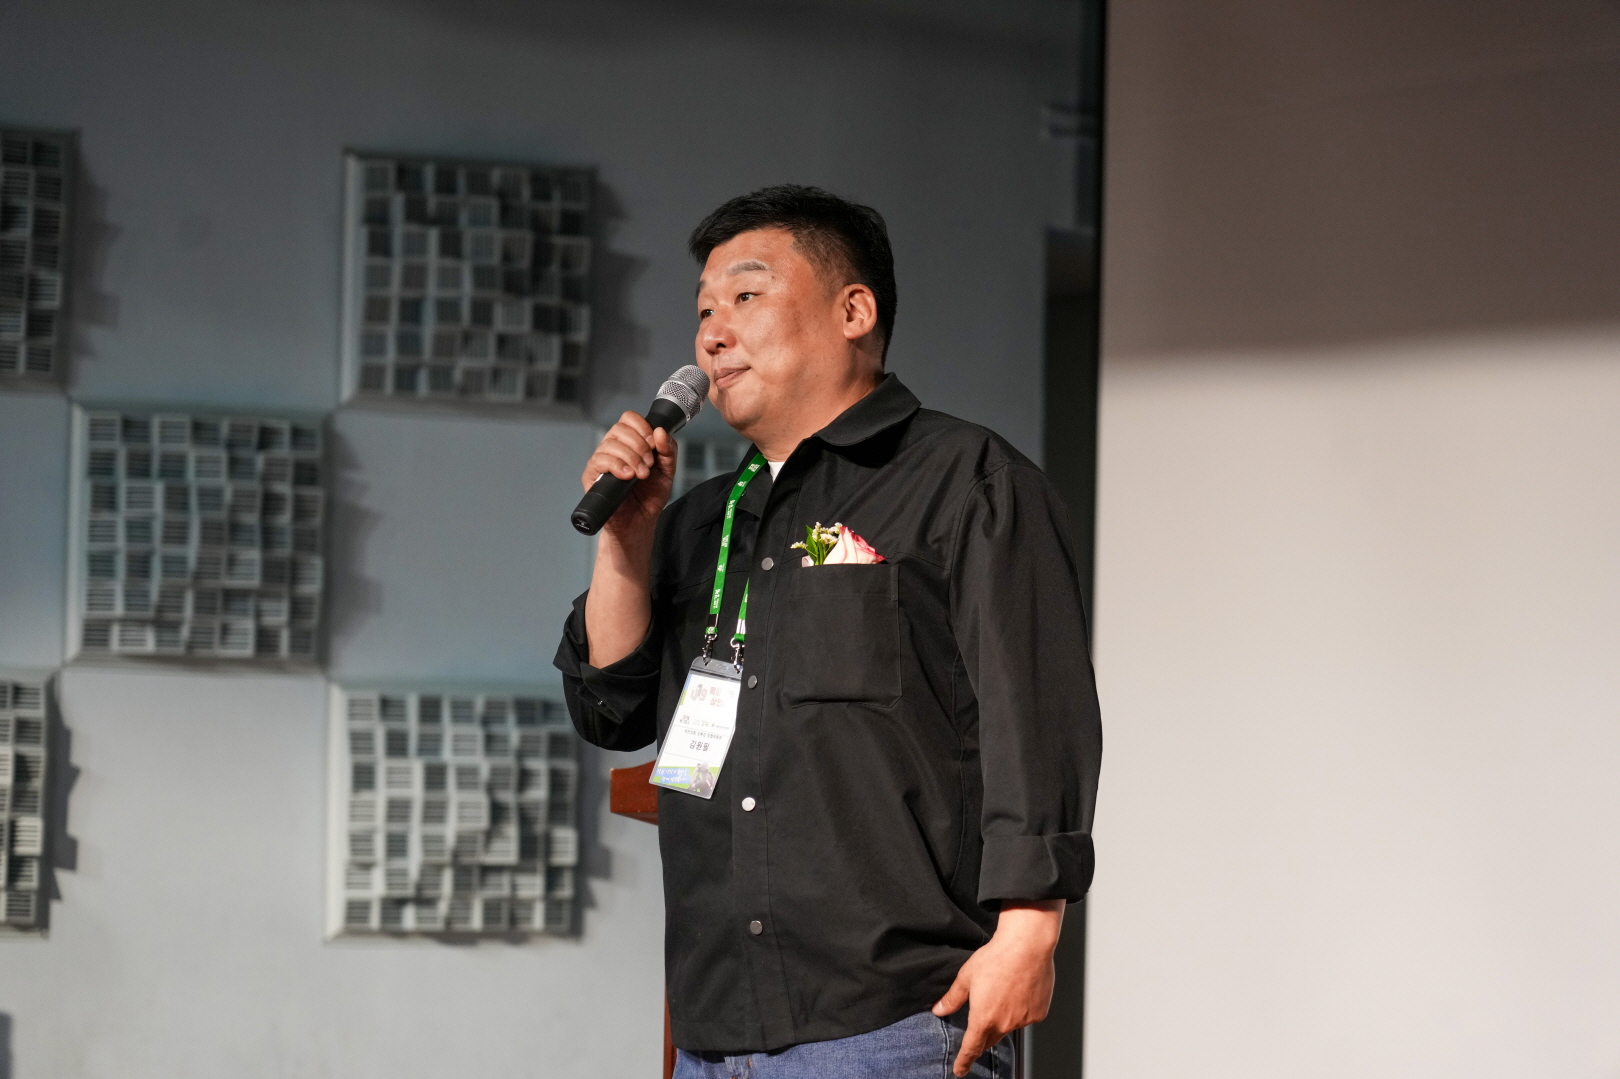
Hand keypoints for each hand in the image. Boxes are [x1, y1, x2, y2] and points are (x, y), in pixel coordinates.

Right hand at [582, 411, 678, 545]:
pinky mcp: (591, 476)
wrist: (640, 523)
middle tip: (649, 464)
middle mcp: (613, 448)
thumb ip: (668, 451)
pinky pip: (599, 460)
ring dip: (631, 457)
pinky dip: (616, 465)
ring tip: (641, 475)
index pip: (629, 418)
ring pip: (610, 444)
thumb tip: (661, 432)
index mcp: (629, 442)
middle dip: (639, 444)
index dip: (642, 427)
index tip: (654, 444)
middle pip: (619, 428)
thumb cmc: (649, 497)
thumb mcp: (667, 472)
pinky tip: (627, 476)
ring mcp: (601, 461)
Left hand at [932, 899, 1063, 1077]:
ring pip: (1009, 1026)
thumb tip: (939, 1010)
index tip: (960, 1070)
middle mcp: (1004, 1024)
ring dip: (1004, 1018)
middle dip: (984, 1036)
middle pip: (991, 1039)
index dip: (964, 1061)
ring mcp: (1023, 1020)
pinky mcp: (1039, 1013)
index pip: (971, 1048)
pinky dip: (1021, 1010)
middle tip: (981, 1021)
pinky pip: (1026, 1017)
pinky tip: (1019, 990)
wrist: (1027, 946)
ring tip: (1003, 992)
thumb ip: (953, 998)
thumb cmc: (997, 957)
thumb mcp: (966, 976)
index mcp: (984, 1018)